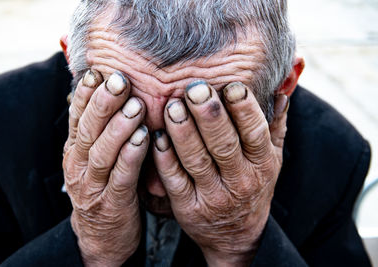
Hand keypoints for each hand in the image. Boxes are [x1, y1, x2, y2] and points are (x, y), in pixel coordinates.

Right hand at [63, 69, 148, 265]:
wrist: (101, 236)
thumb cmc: (103, 186)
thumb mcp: (95, 158)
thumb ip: (102, 130)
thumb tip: (111, 93)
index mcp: (74, 150)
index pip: (77, 117)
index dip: (87, 94)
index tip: (99, 71)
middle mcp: (78, 165)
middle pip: (87, 129)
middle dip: (103, 103)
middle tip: (119, 80)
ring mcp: (92, 186)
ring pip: (102, 152)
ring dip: (118, 127)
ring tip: (135, 106)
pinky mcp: (112, 203)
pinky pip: (121, 177)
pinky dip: (131, 156)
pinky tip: (144, 138)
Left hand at [153, 81, 288, 265]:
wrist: (237, 235)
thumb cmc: (254, 186)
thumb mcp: (272, 159)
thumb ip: (274, 126)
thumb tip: (280, 93)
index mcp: (263, 164)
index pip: (255, 133)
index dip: (244, 109)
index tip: (231, 85)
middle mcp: (240, 181)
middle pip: (224, 145)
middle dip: (209, 116)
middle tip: (195, 89)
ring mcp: (213, 197)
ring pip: (197, 161)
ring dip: (184, 133)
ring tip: (172, 107)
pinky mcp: (188, 208)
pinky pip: (175, 181)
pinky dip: (165, 159)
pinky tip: (157, 136)